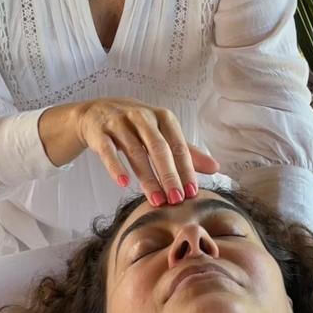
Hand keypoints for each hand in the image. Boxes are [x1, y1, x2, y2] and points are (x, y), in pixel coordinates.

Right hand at [75, 98, 219, 204]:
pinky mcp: (99, 132)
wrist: (96, 112)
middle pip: (159, 148)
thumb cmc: (136, 126)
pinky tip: (123, 183)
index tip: (192, 192)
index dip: (186, 169)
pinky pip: (108, 151)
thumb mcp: (162, 133)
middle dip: (169, 175)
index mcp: (162, 117)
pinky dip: (115, 167)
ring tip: (156, 200)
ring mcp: (119, 123)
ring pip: (135, 152)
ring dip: (147, 178)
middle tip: (177, 200)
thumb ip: (186, 151)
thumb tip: (216, 168)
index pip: (178, 145)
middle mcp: (142, 117)